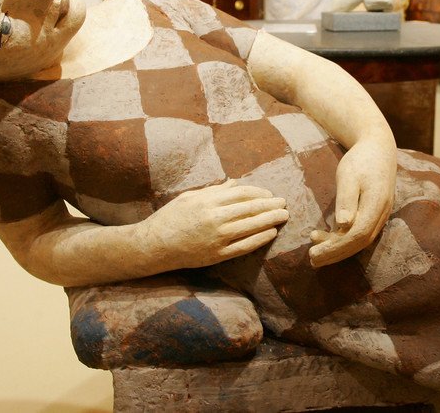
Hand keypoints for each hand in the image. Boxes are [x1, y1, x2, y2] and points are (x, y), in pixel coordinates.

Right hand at [144, 180, 287, 268]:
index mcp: (208, 201)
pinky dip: (260, 239)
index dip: (259, 192)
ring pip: (251, 226)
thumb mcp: (189, 197)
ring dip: (271, 220)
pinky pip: (244, 246)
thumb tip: (234, 183)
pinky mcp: (217, 255)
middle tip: (284, 203)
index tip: (269, 193)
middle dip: (271, 205)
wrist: (154, 245)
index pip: (242, 194)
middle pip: (250, 209)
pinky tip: (271, 233)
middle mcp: (215, 218)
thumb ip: (213, 190)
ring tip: (284, 216)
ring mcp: (217, 238)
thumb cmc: (170, 218)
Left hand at [309, 139, 395, 266]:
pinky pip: (361, 232)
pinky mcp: (375, 214)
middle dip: (335, 253)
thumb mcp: (349, 175)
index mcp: (377, 204)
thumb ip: (347, 200)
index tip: (314, 252)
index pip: (357, 235)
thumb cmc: (361, 159)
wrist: (379, 148)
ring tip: (314, 251)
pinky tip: (326, 236)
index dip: (335, 247)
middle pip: (359, 243)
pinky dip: (343, 238)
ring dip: (338, 248)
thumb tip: (342, 226)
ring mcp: (381, 216)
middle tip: (311, 260)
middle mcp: (382, 214)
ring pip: (360, 240)